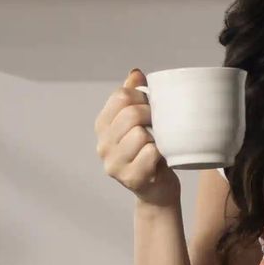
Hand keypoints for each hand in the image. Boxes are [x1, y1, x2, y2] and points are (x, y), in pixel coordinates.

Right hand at [96, 67, 179, 208]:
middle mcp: (103, 145)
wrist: (158, 191)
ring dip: (157, 137)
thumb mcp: (140, 123)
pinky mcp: (130, 178)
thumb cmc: (151, 153)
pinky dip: (160, 153)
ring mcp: (113, 163)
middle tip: (161, 125)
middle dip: (152, 115)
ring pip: (140, 134)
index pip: (120, 96)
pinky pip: (150, 153)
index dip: (142, 96)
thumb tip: (135, 73)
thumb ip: (135, 97)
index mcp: (103, 126)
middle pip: (130, 114)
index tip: (152, 106)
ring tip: (159, 144)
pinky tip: (160, 159)